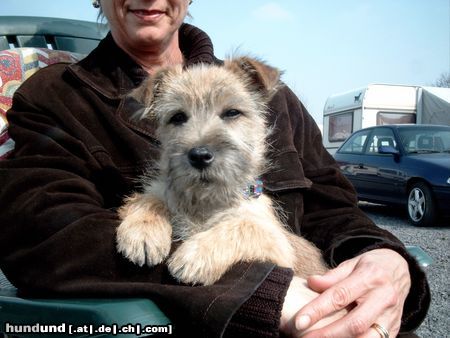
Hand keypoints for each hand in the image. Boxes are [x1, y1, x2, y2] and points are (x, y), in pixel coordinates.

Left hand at [292, 249, 410, 337]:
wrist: (401, 269)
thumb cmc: (371, 266)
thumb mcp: (352, 263)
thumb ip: (332, 275)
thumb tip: (311, 282)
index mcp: (370, 277)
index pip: (340, 296)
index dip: (318, 310)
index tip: (300, 321)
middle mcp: (384, 298)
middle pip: (355, 323)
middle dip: (327, 334)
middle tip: (305, 337)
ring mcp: (392, 316)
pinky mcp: (395, 328)